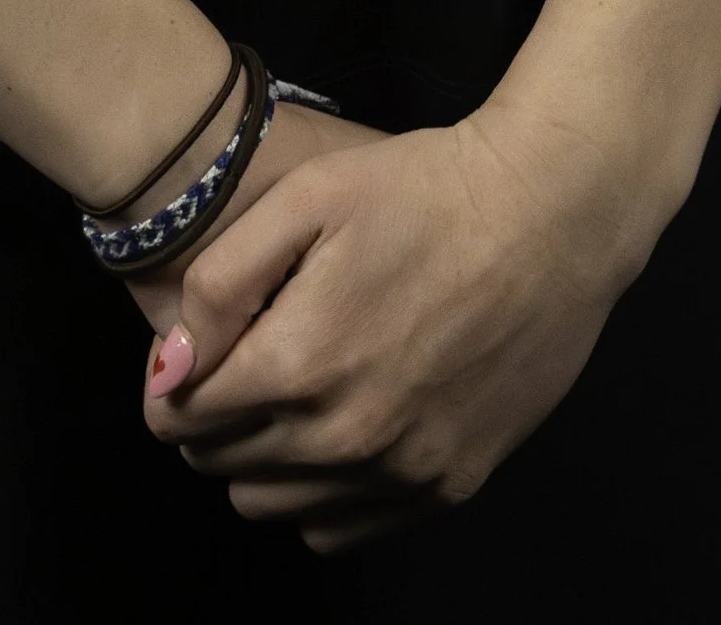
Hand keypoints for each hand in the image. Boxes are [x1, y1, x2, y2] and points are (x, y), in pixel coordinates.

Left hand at [137, 102, 674, 554]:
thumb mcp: (306, 197)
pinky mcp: (448, 486)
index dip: (171, 378)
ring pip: (273, 507)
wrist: (549, 216)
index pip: (180, 416)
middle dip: (209, 417)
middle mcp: (345, 439)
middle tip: (242, 358)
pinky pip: (341, 529)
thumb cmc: (424, 191)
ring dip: (259, 459)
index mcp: (299, 365)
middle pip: (220, 466)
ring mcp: (401, 471)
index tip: (192, 348)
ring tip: (289, 392)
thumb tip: (171, 366)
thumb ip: (220, 285)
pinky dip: (320, 493)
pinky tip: (338, 430)